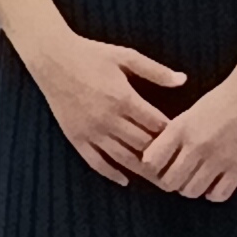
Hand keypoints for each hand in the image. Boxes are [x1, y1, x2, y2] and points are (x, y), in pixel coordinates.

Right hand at [26, 30, 186, 184]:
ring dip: (143, 171)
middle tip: (179, 165)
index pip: (157, 125)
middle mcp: (108, 119)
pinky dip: (111, 173)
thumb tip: (183, 81)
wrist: (52, 59)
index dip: (173, 134)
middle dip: (163, 156)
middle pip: (143, 145)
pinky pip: (95, 161)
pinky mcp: (76, 137)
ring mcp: (91, 130)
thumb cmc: (91, 54)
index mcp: (124, 98)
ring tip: (160, 181)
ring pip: (122, 158)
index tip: (185, 141)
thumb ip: (155, 71)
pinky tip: (125, 180)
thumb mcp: (126, 57)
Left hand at [135, 66, 236, 202]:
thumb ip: (171, 138)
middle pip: (169, 182)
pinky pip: (219, 194)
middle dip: (170, 181)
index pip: (151, 162)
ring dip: (190, 188)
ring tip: (195, 179)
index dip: (152, 167)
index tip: (159, 165)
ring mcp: (219, 157)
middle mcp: (197, 145)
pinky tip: (214, 183)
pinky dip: (213, 193)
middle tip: (177, 175)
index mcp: (180, 129)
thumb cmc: (219, 102)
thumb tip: (154, 162)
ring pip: (191, 191)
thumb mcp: (187, 115)